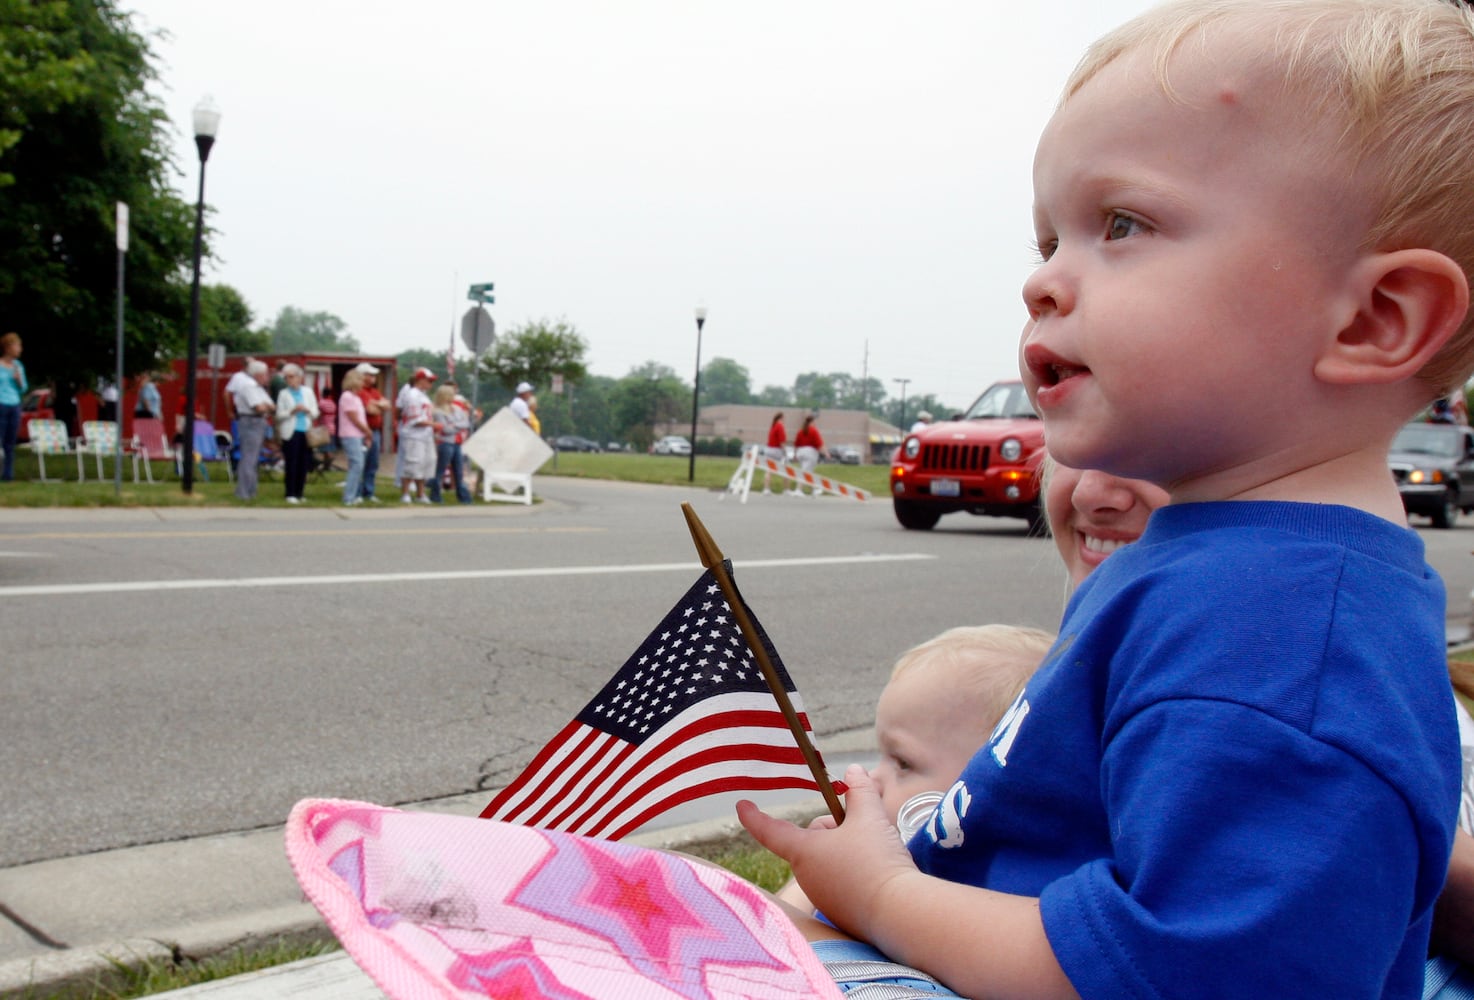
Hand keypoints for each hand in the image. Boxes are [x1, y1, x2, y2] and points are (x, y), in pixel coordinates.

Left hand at [738, 765, 917, 940]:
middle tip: (863, 829)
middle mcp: (806, 878)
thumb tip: (854, 771)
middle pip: (812, 841)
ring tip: (876, 854)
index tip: (741, 806)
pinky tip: (878, 876)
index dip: (754, 816)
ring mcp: (822, 899)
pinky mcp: (841, 915)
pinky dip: (856, 875)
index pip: (770, 831)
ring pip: (829, 861)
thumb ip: (860, 790)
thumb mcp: (870, 816)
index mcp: (803, 852)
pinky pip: (842, 884)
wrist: (900, 912)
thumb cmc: (876, 860)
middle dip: (835, 830)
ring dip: (847, 852)